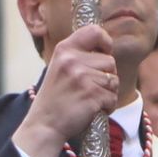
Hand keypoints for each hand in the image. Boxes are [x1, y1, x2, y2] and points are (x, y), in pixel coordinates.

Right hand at [13, 24, 119, 156]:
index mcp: (64, 50)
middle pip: (110, 61)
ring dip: (107, 93)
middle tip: (90, 88)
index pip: (94, 31)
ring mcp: (83, 78)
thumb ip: (77, 56)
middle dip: (106, 76)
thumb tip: (105, 49)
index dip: (105, 41)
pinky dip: (107, 106)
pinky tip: (92, 110)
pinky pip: (113, 98)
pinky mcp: (92, 95)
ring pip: (114, 80)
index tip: (105, 52)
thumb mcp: (58, 67)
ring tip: (90, 100)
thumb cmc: (54, 99)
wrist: (44, 125)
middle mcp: (73, 61)